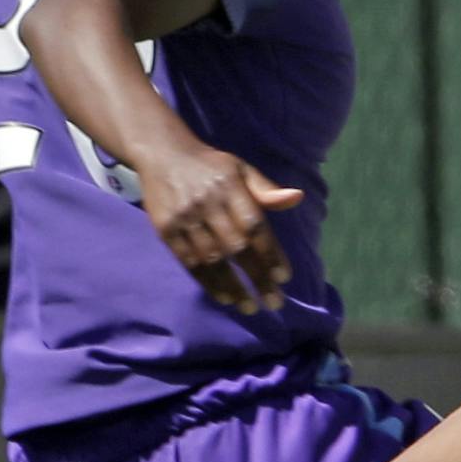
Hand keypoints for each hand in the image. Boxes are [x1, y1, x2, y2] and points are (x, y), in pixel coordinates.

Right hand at [138, 144, 301, 313]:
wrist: (162, 154)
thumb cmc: (211, 166)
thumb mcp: (241, 169)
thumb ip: (267, 189)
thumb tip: (297, 199)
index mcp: (230, 188)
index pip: (254, 225)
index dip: (270, 253)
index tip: (284, 277)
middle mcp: (207, 205)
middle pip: (236, 248)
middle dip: (257, 277)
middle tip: (274, 302)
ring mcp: (184, 219)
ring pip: (211, 260)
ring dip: (232, 287)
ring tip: (250, 307)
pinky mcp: (165, 231)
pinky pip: (189, 262)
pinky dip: (207, 283)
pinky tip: (224, 297)